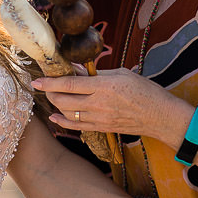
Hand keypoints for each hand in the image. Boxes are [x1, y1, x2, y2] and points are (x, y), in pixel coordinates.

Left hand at [33, 69, 182, 140]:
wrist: (159, 116)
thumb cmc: (144, 91)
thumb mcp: (122, 74)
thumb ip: (97, 73)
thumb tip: (77, 68)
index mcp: (104, 86)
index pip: (70, 84)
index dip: (50, 82)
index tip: (37, 80)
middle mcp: (99, 103)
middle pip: (64, 100)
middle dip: (50, 94)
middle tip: (45, 87)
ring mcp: (99, 118)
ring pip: (68, 114)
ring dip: (56, 106)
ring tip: (52, 98)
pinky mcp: (102, 128)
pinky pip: (76, 127)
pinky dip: (63, 121)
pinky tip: (56, 116)